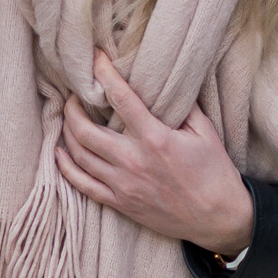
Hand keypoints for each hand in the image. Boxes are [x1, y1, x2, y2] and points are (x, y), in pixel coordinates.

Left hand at [55, 49, 253, 257]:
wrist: (218, 219)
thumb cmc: (214, 173)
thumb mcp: (205, 132)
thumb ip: (183, 106)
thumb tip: (166, 82)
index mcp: (155, 139)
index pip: (120, 98)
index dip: (103, 73)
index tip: (95, 58)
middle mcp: (133, 161)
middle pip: (86, 130)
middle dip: (73, 108)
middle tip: (74, 96)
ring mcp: (123, 185)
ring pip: (79, 155)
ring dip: (67, 133)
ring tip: (68, 119)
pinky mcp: (120, 203)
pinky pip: (82, 185)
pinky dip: (66, 168)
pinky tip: (59, 153)